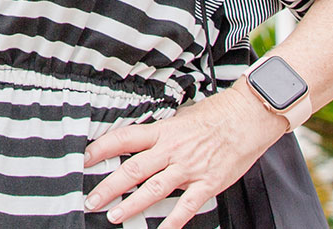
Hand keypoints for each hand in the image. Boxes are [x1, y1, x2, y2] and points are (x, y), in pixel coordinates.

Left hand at [83, 86, 286, 228]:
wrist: (246, 118)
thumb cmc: (215, 115)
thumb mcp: (181, 116)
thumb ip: (162, 130)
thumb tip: (144, 136)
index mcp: (162, 131)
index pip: (124, 139)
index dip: (102, 149)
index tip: (85, 159)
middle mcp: (171, 151)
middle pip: (132, 170)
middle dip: (109, 187)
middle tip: (92, 200)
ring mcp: (188, 169)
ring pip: (153, 190)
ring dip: (132, 205)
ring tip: (114, 216)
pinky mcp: (206, 184)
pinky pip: (186, 207)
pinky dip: (172, 221)